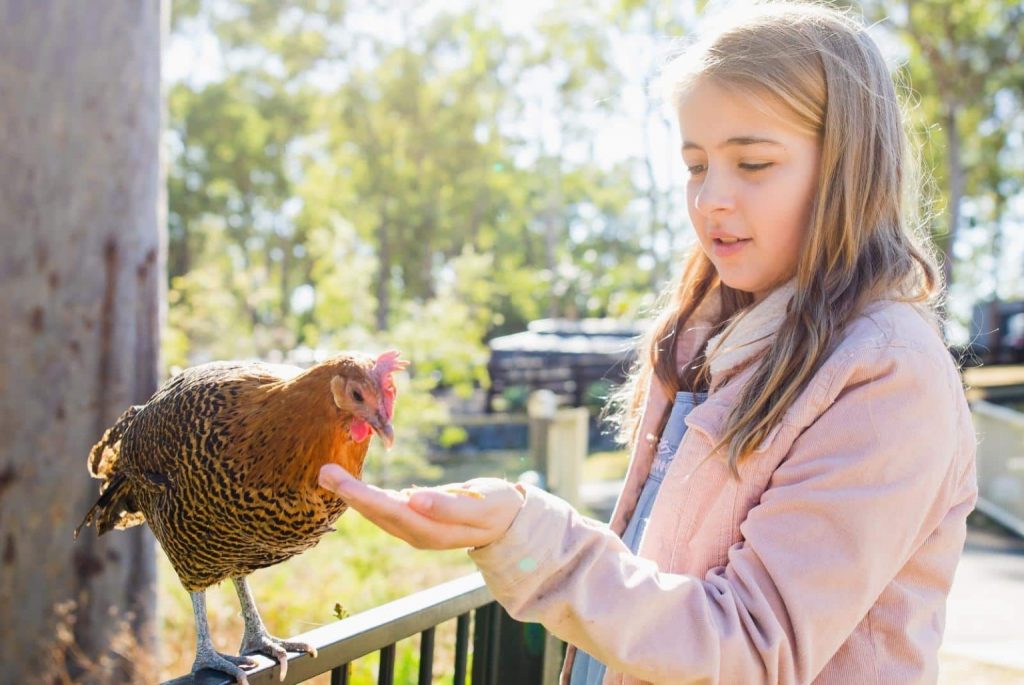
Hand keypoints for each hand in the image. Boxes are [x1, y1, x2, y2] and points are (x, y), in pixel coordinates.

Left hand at [318, 464, 525, 549]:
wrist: (510, 521)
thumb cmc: (499, 507)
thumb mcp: (482, 506)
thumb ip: (449, 506)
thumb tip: (415, 501)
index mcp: (433, 531)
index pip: (392, 513)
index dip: (365, 499)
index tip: (342, 482)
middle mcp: (418, 534)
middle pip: (378, 514)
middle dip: (350, 494)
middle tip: (324, 472)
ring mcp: (416, 528)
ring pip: (378, 512)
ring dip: (353, 495)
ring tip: (329, 475)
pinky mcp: (416, 519)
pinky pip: (385, 509)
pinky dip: (366, 497)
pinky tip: (351, 486)